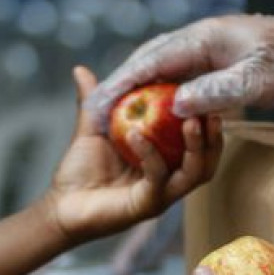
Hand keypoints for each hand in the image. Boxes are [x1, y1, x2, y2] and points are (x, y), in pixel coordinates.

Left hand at [45, 66, 222, 244]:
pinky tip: (137, 134)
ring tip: (191, 120)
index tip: (205, 94)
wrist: (61, 205)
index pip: (197, 144)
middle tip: (210, 109)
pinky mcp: (145, 205)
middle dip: (213, 136)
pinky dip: (151, 154)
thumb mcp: (91, 129)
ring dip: (196, 146)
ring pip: (194, 174)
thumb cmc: (79, 171)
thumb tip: (81, 69)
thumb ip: (95, 101)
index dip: (206, 122)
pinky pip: (157, 178)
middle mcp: (168, 181)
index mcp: (164, 163)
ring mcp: (160, 195)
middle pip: (206, 162)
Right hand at [83, 3, 273, 130]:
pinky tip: (152, 108)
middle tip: (96, 111)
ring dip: (136, 86)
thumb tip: (174, 106)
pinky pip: (176, 74)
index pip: (150, 61)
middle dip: (120, 84)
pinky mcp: (214, 59)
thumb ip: (214, 92)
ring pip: (159, 65)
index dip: (121, 83)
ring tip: (115, 111)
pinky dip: (158, 90)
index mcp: (202, 38)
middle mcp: (197, 38)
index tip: (98, 104)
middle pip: (147, 60)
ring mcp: (205, 47)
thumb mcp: (254, 82)